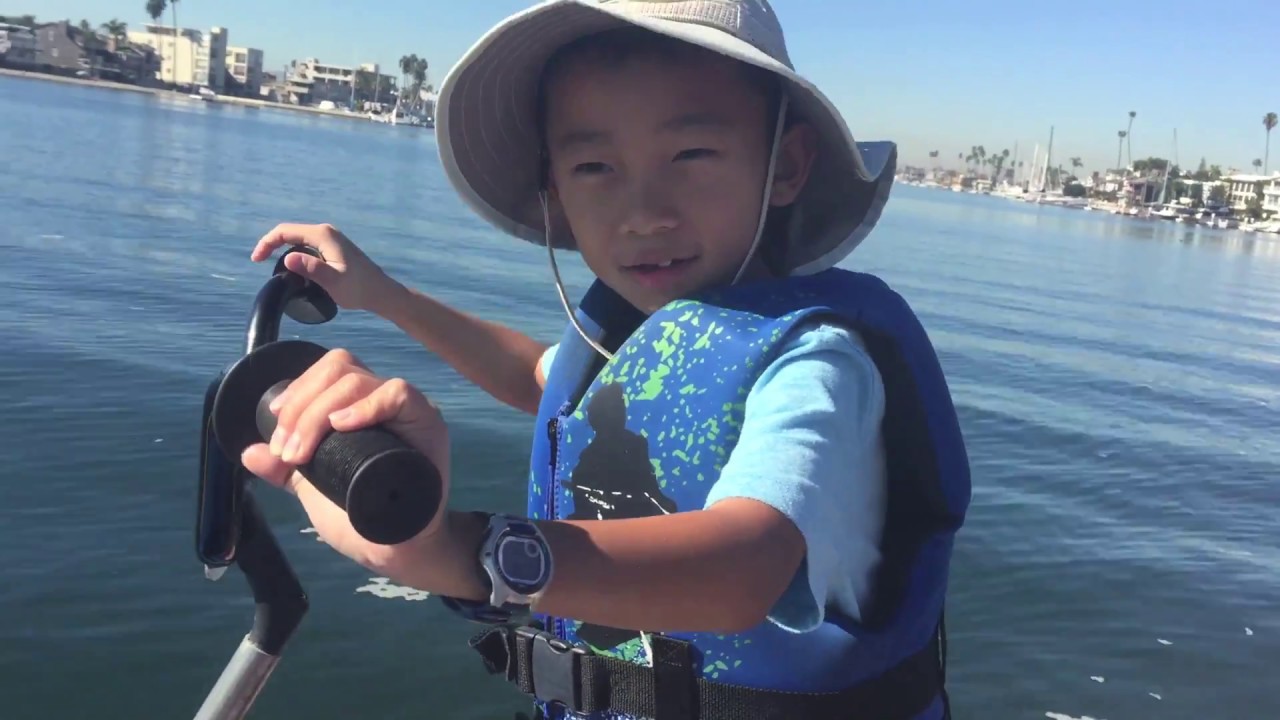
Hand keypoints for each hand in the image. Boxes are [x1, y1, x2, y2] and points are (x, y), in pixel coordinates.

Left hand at [239, 348, 450, 570]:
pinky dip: (365, 406)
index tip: (277, 426)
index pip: (327, 372)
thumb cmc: (363, 516)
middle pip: (338, 368)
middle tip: (287, 449)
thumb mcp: (315, 489)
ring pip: (357, 381)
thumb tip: (249, 453)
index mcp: (359, 406)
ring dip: (317, 414)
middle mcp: (383, 399)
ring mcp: (406, 409)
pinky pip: (398, 394)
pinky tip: (342, 425)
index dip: (298, 389)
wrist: (396, 550)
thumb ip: (285, 470)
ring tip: (302, 454)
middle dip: (301, 405)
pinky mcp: (426, 422)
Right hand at [251, 223, 400, 312]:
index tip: (256, 259)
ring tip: (272, 266)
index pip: (286, 231)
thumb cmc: (359, 289)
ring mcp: (330, 238)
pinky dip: (294, 251)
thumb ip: (312, 269)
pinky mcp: (333, 247)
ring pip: (298, 238)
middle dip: (272, 244)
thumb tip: (288, 258)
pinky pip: (307, 244)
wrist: (380, 292)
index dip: (267, 242)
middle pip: (290, 232)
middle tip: (259, 262)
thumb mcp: (333, 281)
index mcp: (323, 235)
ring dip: (283, 248)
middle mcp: (326, 232)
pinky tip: (292, 266)